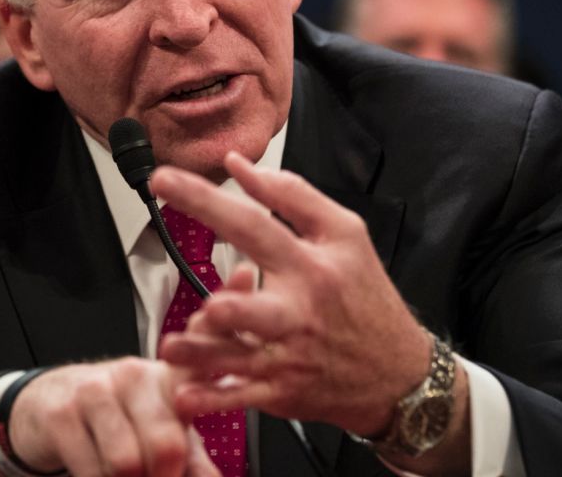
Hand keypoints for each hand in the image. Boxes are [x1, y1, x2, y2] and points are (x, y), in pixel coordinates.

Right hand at [7, 357, 220, 476]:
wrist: (53, 398)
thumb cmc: (119, 416)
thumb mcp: (162, 430)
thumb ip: (194, 460)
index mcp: (169, 376)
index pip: (200, 381)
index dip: (205, 404)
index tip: (190, 439)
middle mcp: (135, 375)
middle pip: (166, 446)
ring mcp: (95, 391)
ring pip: (125, 464)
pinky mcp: (61, 414)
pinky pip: (91, 471)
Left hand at [150, 152, 431, 436]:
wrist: (399, 372)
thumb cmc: (365, 297)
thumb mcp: (344, 234)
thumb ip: (289, 194)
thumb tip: (238, 165)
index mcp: (308, 265)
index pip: (251, 224)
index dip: (204, 201)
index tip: (162, 181)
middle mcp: (295, 312)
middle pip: (254, 308)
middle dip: (228, 309)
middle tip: (206, 308)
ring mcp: (286, 356)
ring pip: (236, 357)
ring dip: (202, 354)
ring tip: (172, 347)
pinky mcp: (280, 391)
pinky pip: (239, 396)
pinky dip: (212, 397)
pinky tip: (186, 395)